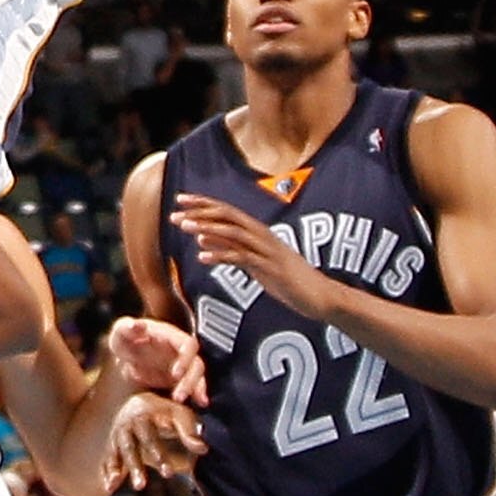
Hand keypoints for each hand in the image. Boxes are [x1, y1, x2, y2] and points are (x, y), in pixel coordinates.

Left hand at [107, 315, 208, 408]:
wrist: (126, 355)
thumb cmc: (125, 340)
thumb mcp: (120, 332)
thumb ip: (125, 327)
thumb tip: (136, 324)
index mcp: (169, 335)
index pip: (187, 344)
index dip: (186, 358)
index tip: (175, 373)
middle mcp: (179, 349)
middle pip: (196, 363)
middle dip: (190, 380)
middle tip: (178, 394)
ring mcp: (182, 363)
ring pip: (197, 375)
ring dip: (193, 388)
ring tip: (179, 399)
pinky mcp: (180, 377)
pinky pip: (194, 385)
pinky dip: (198, 393)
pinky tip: (200, 402)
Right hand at [111, 392, 206, 489]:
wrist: (137, 405)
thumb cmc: (164, 413)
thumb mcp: (179, 415)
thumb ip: (189, 432)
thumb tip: (203, 449)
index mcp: (143, 417)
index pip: (149, 437)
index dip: (158, 455)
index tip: (167, 473)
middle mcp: (126, 427)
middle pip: (129, 448)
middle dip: (135, 467)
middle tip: (141, 485)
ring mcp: (117, 438)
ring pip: (117, 455)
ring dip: (117, 471)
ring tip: (121, 486)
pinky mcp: (112, 448)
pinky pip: (107, 461)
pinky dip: (107, 473)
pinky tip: (108, 487)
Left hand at [170, 194, 333, 320]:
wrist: (320, 296)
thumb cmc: (289, 280)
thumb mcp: (256, 262)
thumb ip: (231, 249)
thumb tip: (203, 238)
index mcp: (259, 233)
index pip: (227, 211)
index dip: (204, 203)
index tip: (181, 199)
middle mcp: (263, 236)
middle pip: (228, 216)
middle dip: (201, 211)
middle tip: (175, 209)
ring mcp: (267, 251)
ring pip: (233, 233)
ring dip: (208, 228)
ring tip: (184, 226)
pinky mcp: (271, 268)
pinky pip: (242, 259)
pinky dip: (221, 255)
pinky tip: (202, 256)